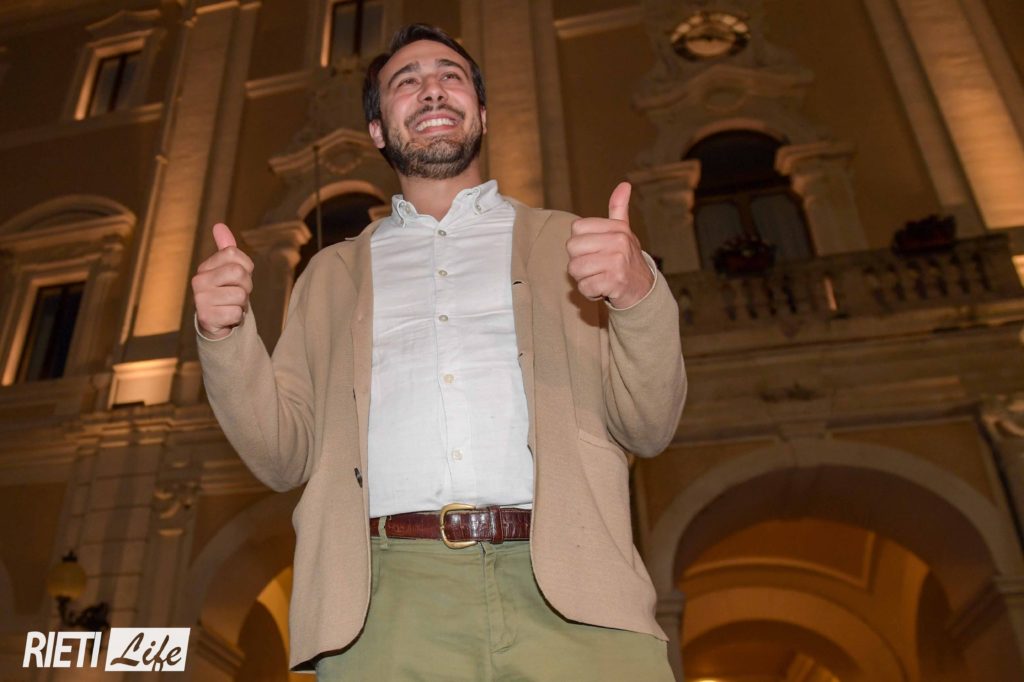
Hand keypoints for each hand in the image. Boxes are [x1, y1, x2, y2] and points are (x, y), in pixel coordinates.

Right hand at [192, 223, 253, 339]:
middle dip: (246, 286)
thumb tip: (219, 225)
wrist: (216, 324)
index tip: (239, 278)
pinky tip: (227, 317)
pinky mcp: (206, 317)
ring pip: (240, 295)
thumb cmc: (226, 293)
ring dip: (242, 304)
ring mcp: (200, 299)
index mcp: (205, 267)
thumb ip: (226, 248)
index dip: (246, 267)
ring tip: (231, 306)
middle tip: (237, 294)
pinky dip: (237, 318)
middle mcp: (198, 280)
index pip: (233, 253)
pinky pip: (236, 313)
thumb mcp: (228, 270)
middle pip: (239, 273)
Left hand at [566, 181, 653, 308]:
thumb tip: (624, 184)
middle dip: (579, 261)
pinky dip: (589, 292)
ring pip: (575, 269)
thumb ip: (619, 209)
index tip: (595, 250)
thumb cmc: (627, 259)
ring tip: (599, 276)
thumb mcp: (624, 231)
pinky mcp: (614, 282)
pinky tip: (603, 288)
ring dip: (583, 278)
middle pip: (572, 248)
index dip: (580, 243)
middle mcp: (619, 242)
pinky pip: (584, 286)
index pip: (576, 228)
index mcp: (617, 228)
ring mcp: (617, 262)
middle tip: (595, 266)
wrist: (644, 290)